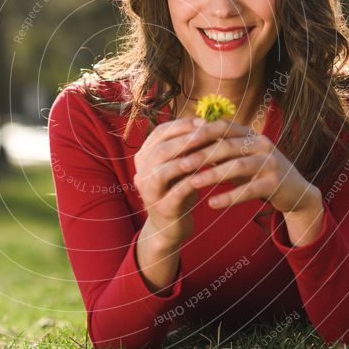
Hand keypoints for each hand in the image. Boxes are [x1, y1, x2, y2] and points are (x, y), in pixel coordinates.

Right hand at [133, 116, 249, 248]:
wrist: (169, 227)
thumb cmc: (178, 190)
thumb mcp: (178, 166)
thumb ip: (185, 147)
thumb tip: (205, 122)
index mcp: (144, 157)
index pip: (158, 133)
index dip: (181, 125)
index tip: (203, 121)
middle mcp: (141, 173)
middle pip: (160, 149)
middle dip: (184, 138)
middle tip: (206, 131)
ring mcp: (149, 192)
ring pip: (162, 170)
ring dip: (185, 158)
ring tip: (206, 151)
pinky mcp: (162, 209)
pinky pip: (176, 192)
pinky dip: (191, 182)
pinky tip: (207, 175)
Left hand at [177, 118, 321, 214]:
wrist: (294, 191)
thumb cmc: (257, 172)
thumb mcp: (238, 156)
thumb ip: (217, 148)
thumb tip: (183, 142)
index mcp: (250, 134)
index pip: (222, 126)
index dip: (201, 132)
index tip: (178, 142)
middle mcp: (262, 144)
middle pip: (227, 146)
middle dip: (202, 155)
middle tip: (179, 165)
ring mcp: (271, 162)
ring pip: (238, 166)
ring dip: (213, 175)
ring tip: (192, 183)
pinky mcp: (276, 183)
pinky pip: (250, 190)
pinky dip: (230, 197)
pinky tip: (212, 204)